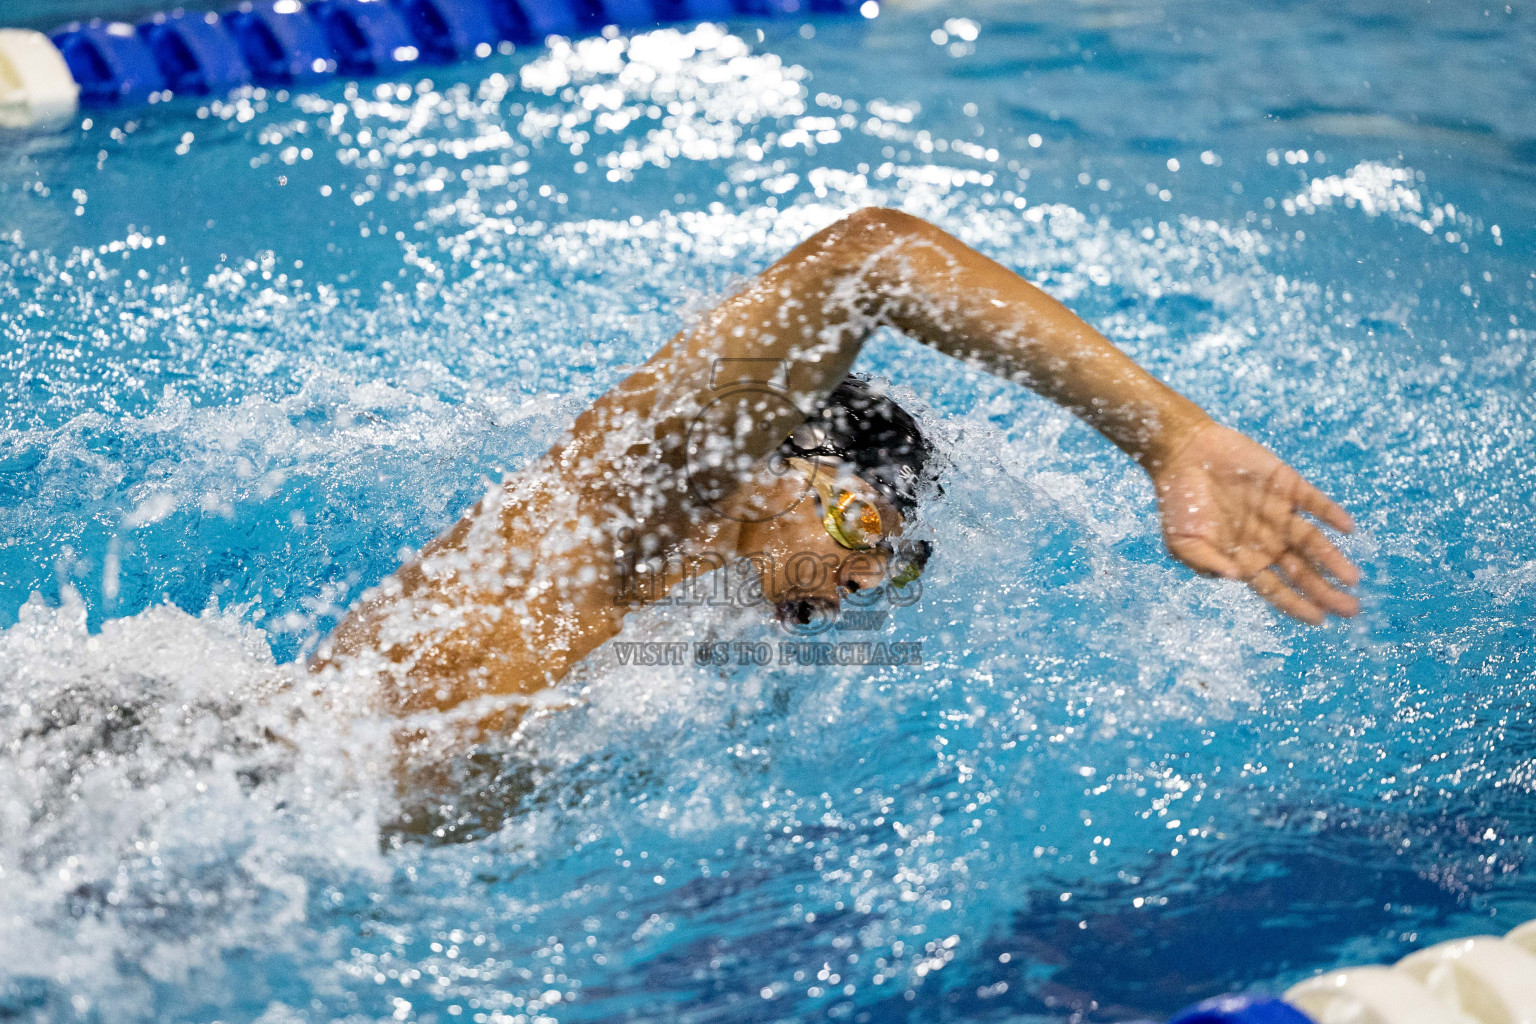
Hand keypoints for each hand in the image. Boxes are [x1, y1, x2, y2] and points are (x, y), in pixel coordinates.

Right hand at [1151, 421, 1360, 623]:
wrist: (1182, 453)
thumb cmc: (1177, 502)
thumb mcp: (1180, 542)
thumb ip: (1206, 563)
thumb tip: (1236, 578)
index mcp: (1244, 557)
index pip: (1276, 587)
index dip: (1297, 604)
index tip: (1319, 620)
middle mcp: (1267, 539)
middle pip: (1302, 570)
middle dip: (1325, 591)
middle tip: (1350, 610)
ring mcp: (1278, 512)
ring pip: (1312, 541)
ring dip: (1333, 559)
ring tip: (1352, 578)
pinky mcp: (1285, 484)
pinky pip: (1314, 502)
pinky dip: (1331, 514)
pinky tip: (1347, 528)